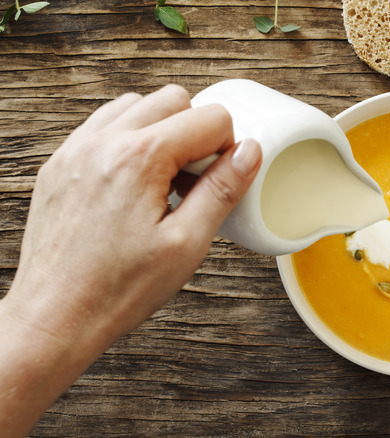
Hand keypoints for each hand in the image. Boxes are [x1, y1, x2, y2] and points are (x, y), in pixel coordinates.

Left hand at [0, 84, 261, 435]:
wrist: (56, 317)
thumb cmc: (118, 289)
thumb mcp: (188, 243)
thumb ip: (222, 189)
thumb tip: (250, 152)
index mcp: (140, 159)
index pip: (209, 118)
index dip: (228, 147)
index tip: (222, 179)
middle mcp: (103, 143)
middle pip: (173, 99)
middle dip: (196, 131)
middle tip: (197, 178)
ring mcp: (76, 150)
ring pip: (136, 105)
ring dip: (161, 130)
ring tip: (166, 179)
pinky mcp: (60, 165)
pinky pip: (103, 126)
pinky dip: (128, 139)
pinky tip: (136, 181)